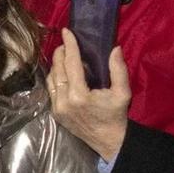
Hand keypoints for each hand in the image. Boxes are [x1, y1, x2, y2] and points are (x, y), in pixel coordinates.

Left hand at [49, 28, 131, 163]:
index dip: (69, 45)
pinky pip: (50, 89)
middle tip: (67, 43)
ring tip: (65, 55)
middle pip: (58, 68)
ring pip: (51, 78)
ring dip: (56, 64)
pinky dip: (55, 77)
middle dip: (61, 52)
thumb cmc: (116, 115)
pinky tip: (62, 71)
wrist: (110, 141)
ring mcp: (57, 108)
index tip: (66, 31)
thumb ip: (119, 69)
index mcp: (79, 95)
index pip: (71, 63)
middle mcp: (64, 101)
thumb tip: (114, 48)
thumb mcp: (123, 93)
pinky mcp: (55, 113)